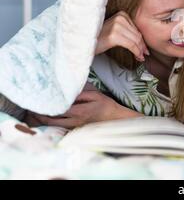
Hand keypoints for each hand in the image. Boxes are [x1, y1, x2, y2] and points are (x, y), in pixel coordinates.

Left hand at [26, 91, 140, 128]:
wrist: (115, 119)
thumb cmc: (106, 105)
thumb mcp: (95, 95)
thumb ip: (80, 95)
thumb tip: (66, 93)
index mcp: (79, 111)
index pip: (57, 109)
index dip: (45, 106)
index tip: (37, 100)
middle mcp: (74, 121)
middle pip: (51, 120)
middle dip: (39, 115)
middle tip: (31, 107)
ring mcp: (74, 127)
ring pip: (53, 125)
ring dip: (43, 120)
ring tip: (34, 113)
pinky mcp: (75, 129)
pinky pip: (59, 127)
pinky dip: (50, 123)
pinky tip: (45, 118)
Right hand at [95, 11, 148, 61]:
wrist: (84, 43)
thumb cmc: (99, 38)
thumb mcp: (115, 30)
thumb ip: (127, 32)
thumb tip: (142, 42)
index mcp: (122, 14)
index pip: (137, 29)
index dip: (142, 41)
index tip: (144, 49)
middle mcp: (120, 18)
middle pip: (137, 35)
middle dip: (142, 47)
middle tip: (144, 55)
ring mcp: (116, 26)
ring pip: (136, 40)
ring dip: (140, 51)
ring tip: (140, 57)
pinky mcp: (114, 35)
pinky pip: (131, 45)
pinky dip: (136, 52)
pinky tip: (137, 57)